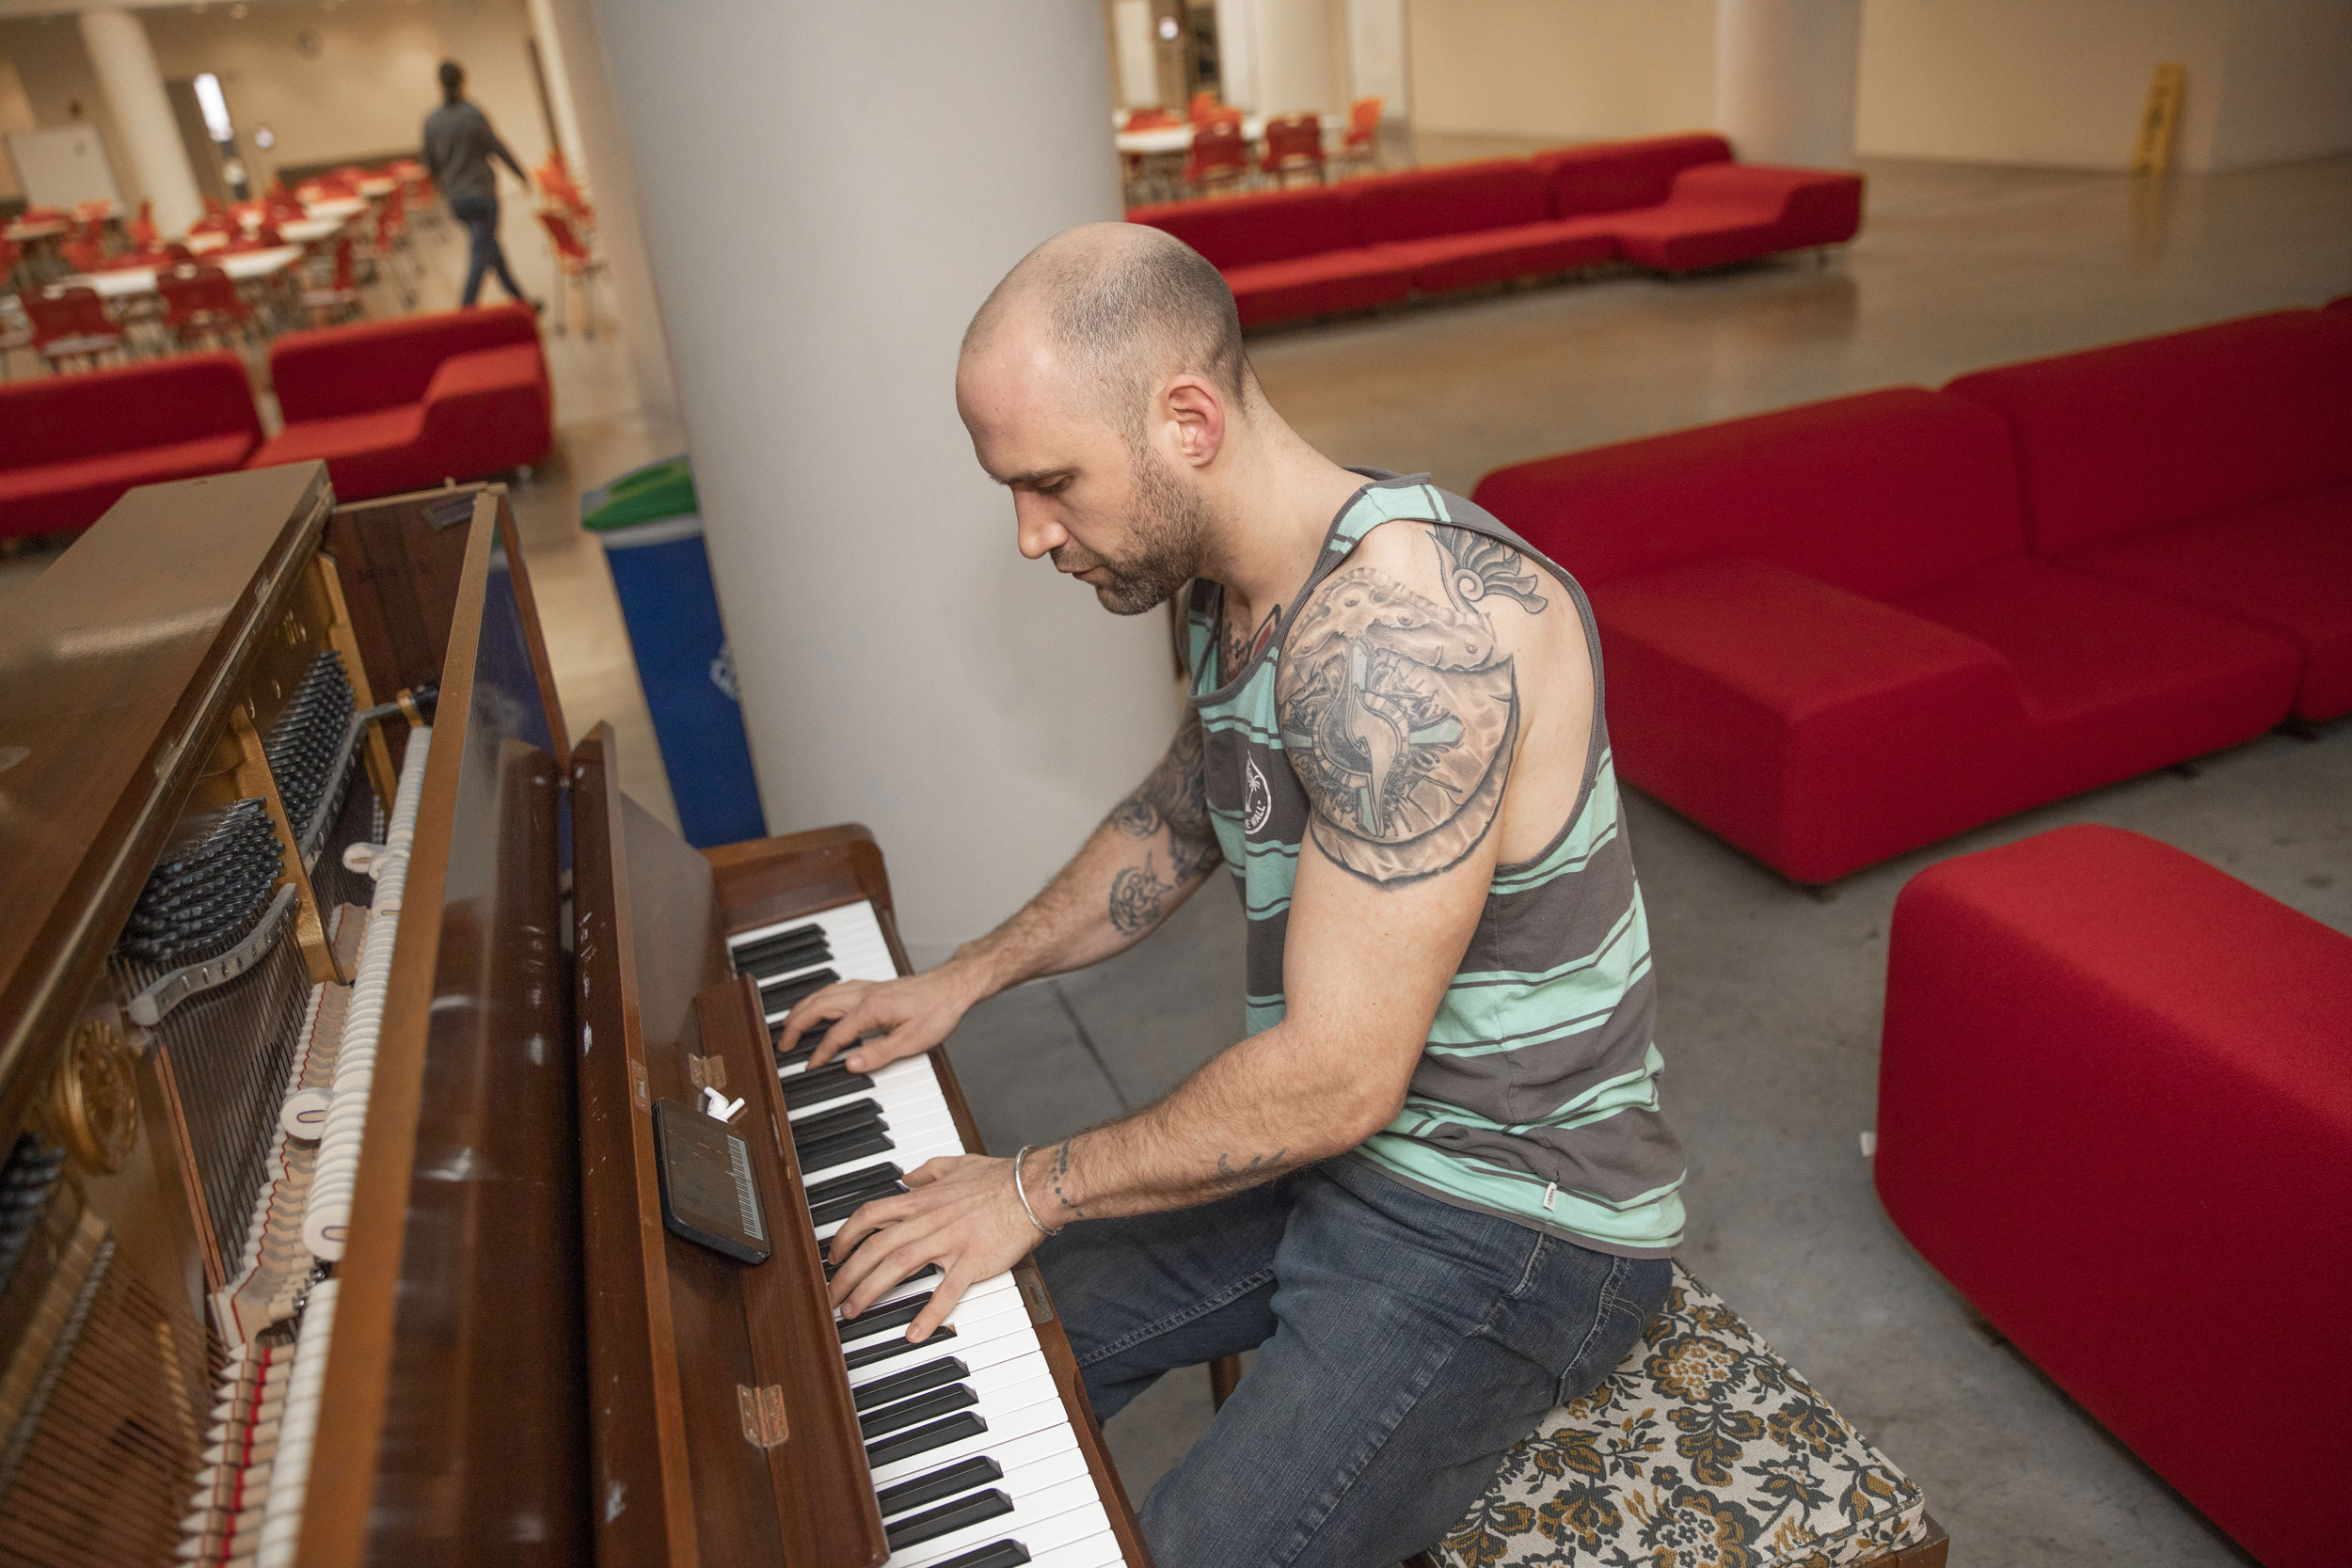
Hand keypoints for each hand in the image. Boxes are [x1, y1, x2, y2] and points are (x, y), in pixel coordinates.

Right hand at [780, 963, 987, 1072]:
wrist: (954, 986)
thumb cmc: (938, 1010)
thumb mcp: (912, 1040)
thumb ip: (879, 1053)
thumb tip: (850, 1065)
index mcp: (871, 1009)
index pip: (836, 1035)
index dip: (821, 1053)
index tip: (810, 1066)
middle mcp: (864, 994)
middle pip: (819, 1007)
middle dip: (797, 1024)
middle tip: (783, 1043)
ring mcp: (867, 987)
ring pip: (824, 993)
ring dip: (804, 1008)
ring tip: (790, 1023)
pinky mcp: (873, 985)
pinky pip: (836, 988)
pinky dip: (819, 997)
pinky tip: (819, 1003)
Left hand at [826, 1154, 1044, 1341]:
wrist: (1033, 1188)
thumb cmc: (1000, 1177)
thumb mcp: (957, 1164)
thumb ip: (928, 1171)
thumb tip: (908, 1177)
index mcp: (922, 1200)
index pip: (870, 1216)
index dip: (846, 1236)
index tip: (835, 1255)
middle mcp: (927, 1221)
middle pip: (874, 1248)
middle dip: (846, 1274)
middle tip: (830, 1297)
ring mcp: (948, 1242)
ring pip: (897, 1268)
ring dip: (869, 1292)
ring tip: (852, 1313)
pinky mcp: (971, 1261)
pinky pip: (946, 1291)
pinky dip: (928, 1314)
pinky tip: (914, 1334)